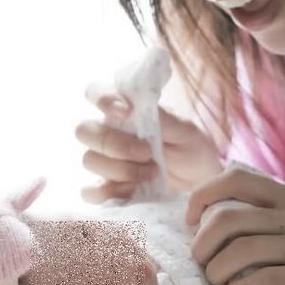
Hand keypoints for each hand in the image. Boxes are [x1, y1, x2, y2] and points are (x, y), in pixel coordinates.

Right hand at [75, 86, 221, 203]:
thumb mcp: (185, 129)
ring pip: (89, 160)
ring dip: (121, 169)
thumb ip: (162, 117)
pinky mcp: (107, 188)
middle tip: (146, 152)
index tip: (126, 112)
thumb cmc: (191, 147)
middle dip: (114, 144)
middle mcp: (108, 131)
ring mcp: (105, 161)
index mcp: (124, 109)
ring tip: (152, 172)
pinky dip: (108, 192)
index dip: (102, 98)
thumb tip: (137, 104)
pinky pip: (89, 191)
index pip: (96, 92)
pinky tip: (132, 191)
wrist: (201, 182)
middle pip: (84, 130)